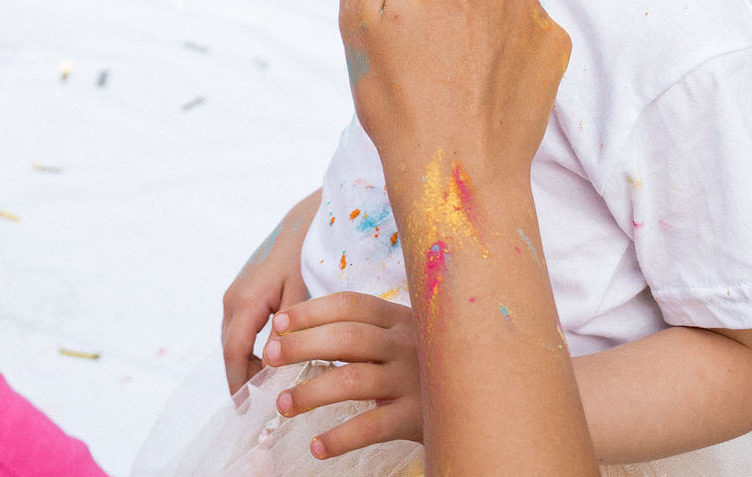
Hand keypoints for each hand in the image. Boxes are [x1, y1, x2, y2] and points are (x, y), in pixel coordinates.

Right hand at [221, 192, 317, 390]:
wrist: (298, 223)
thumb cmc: (304, 255)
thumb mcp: (302, 291)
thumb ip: (292, 328)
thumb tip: (279, 363)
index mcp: (247, 300)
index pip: (236, 353)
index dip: (239, 383)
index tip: (245, 410)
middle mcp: (234, 299)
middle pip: (230, 350)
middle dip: (239, 379)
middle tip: (253, 408)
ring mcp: (235, 295)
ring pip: (233, 340)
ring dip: (244, 365)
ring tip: (262, 391)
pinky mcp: (242, 293)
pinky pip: (239, 329)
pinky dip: (248, 349)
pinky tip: (267, 361)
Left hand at [264, 292, 420, 458]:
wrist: (481, 397)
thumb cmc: (425, 364)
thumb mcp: (402, 338)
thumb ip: (365, 332)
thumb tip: (297, 336)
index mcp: (398, 318)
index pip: (349, 304)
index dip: (310, 311)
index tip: (279, 323)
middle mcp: (406, 344)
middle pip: (346, 337)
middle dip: (302, 344)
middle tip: (270, 357)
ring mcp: (414, 380)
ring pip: (354, 380)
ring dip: (313, 392)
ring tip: (284, 403)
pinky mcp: (419, 417)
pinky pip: (373, 426)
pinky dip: (341, 437)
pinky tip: (318, 446)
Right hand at [338, 0, 569, 184]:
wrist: (460, 177)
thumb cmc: (396, 99)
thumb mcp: (357, 20)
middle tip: (419, 49)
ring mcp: (530, 8)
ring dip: (475, 23)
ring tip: (450, 75)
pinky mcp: (556, 43)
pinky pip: (524, 29)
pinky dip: (504, 49)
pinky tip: (484, 86)